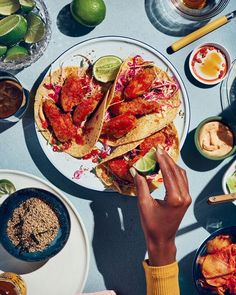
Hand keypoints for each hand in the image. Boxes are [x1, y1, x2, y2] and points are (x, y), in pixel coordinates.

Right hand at [130, 147, 191, 265]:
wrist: (162, 240)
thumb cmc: (152, 225)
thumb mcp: (143, 204)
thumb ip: (141, 186)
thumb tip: (136, 171)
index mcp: (175, 198)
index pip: (169, 173)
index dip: (162, 160)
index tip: (157, 150)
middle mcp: (184, 197)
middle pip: (177, 172)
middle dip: (167, 159)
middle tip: (159, 150)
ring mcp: (187, 198)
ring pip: (181, 175)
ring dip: (172, 165)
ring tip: (162, 156)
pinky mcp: (186, 199)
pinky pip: (182, 180)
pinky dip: (175, 172)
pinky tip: (167, 167)